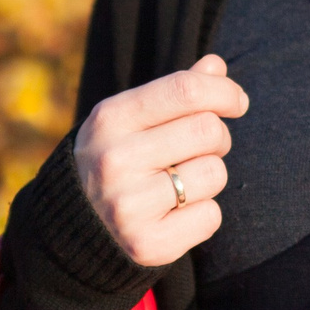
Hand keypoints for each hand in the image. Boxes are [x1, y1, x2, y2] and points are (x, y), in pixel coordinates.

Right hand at [73, 55, 248, 268]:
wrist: (72, 227)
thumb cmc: (115, 159)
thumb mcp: (130, 119)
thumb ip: (174, 91)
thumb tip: (217, 66)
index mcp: (111, 119)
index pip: (185, 90)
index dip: (224, 91)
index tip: (237, 102)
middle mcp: (115, 160)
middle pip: (209, 130)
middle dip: (217, 138)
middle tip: (200, 150)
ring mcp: (128, 205)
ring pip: (214, 173)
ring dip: (208, 177)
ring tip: (180, 183)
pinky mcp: (146, 243)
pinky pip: (211, 216)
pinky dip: (202, 215)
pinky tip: (174, 214)